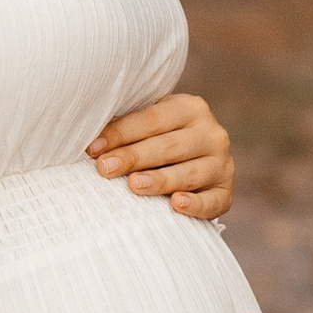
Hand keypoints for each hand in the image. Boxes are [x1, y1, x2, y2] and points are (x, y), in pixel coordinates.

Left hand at [89, 91, 233, 221]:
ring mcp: (222, 164)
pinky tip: (176, 204)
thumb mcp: (150, 127)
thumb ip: (128, 128)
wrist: (197, 164)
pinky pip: (212, 201)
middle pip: (168, 146)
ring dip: (160, 180)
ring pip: (189, 173)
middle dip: (133, 157)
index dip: (121, 133)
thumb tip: (86, 138)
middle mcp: (212, 133)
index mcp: (190, 108)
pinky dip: (195, 204)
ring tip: (134, 186)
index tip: (93, 148)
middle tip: (104, 169)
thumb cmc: (160, 142)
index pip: (152, 119)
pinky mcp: (226, 192)